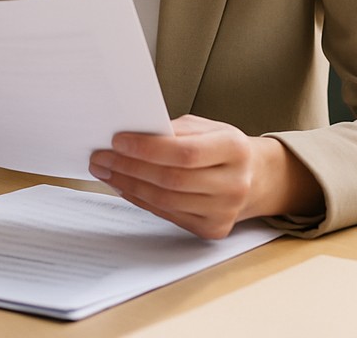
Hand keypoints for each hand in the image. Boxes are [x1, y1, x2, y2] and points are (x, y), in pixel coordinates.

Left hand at [88, 114, 323, 239]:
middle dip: (130, 168)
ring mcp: (225, 211)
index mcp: (235, 149)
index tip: (117, 140)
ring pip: (166, 200)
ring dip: (128, 185)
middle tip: (101, 157)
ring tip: (106, 171)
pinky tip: (124, 186)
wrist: (255, 177)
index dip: (148, 148)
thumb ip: (175, 130)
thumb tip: (132, 135)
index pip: (185, 153)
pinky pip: (168, 214)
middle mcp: (234, 183)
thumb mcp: (207, 127)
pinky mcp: (212, 229)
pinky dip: (140, 200)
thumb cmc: (222, 146)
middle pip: (172, 180)